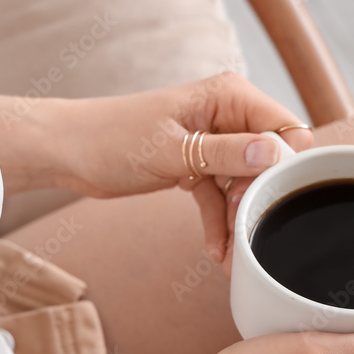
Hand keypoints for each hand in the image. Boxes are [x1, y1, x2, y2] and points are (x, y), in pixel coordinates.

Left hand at [47, 73, 312, 261]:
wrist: (68, 152)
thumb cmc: (111, 139)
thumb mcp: (172, 150)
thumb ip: (226, 153)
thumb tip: (275, 154)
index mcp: (228, 96)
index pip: (285, 129)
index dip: (283, 167)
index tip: (267, 200)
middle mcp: (226, 114)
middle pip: (269, 162)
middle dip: (261, 200)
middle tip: (248, 234)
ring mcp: (212, 141)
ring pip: (245, 184)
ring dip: (239, 220)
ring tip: (234, 257)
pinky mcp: (195, 164)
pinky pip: (220, 196)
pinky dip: (219, 221)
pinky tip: (216, 250)